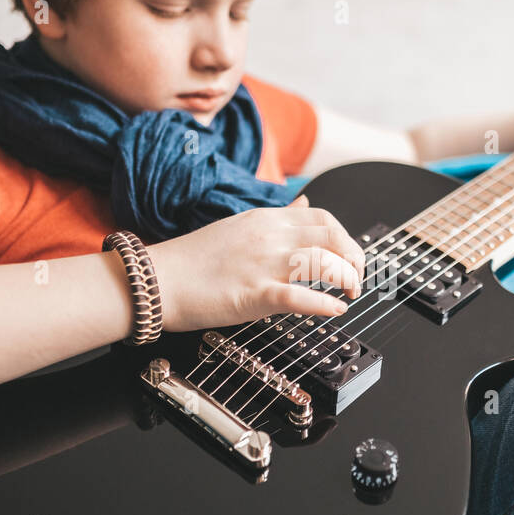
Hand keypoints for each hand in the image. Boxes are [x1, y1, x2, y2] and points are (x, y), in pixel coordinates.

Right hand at [144, 194, 367, 331]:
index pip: (323, 218)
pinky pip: (300, 298)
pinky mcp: (254, 294)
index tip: (349, 256)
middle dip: (354, 258)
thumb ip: (277, 217)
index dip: (345, 238)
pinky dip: (325, 305)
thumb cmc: (194, 260)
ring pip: (323, 264)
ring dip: (346, 280)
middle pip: (332, 237)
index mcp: (266, 219)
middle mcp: (270, 237)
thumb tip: (304, 203)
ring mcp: (263, 265)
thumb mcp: (241, 225)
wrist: (157, 280)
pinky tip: (335, 311)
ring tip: (349, 294)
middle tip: (356, 278)